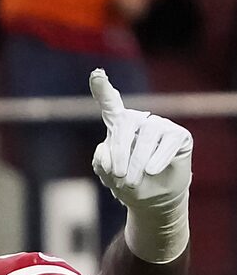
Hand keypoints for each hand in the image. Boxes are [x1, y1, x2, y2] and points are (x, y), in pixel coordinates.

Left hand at [90, 69, 191, 263]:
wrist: (153, 200)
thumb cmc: (128, 185)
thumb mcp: (109, 177)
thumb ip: (102, 162)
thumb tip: (106, 149)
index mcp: (119, 128)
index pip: (111, 105)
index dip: (103, 90)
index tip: (96, 74)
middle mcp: (140, 121)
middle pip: (124, 127)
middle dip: (119, 154)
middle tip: (119, 178)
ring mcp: (160, 126)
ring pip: (145, 138)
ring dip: (136, 163)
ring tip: (131, 182)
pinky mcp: (178, 135)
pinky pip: (166, 144)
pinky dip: (157, 161)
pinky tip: (153, 171)